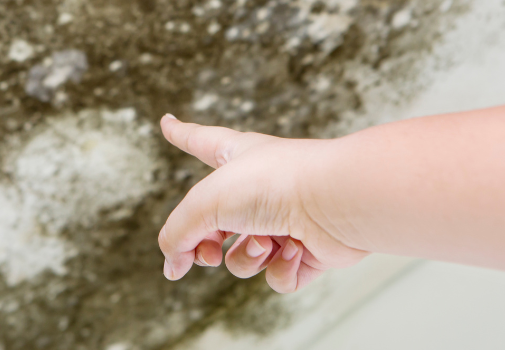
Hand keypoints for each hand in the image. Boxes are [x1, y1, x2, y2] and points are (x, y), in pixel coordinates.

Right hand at [157, 114, 368, 292]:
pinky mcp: (308, 250)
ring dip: (247, 258)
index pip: (199, 142)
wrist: (336, 201)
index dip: (180, 134)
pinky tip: (295, 251)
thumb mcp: (205, 203)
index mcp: (235, 158)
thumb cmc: (275, 183)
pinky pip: (277, 276)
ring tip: (266, 241)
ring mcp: (283, 220)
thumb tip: (172, 268)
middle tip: (209, 251)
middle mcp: (259, 188)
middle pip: (213, 225)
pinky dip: (280, 270)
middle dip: (206, 245)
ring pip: (243, 258)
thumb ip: (176, 235)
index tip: (168, 123)